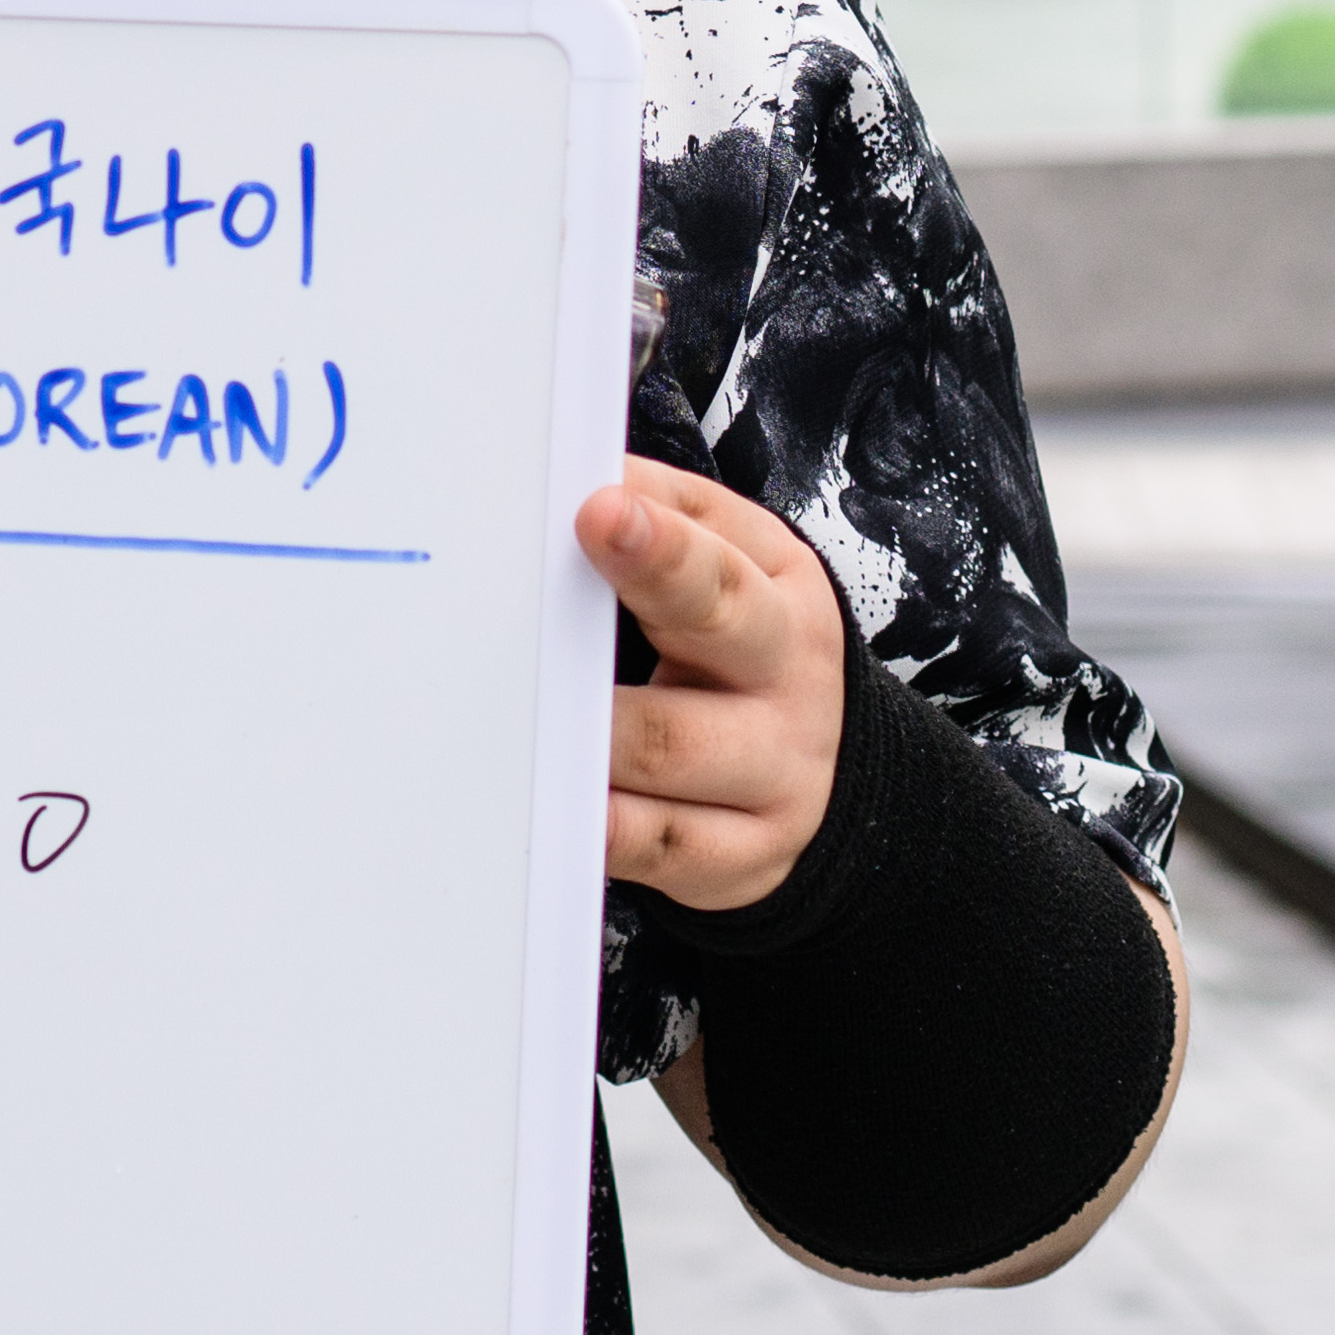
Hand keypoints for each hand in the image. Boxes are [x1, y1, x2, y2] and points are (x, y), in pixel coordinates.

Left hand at [579, 455, 839, 912]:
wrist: (819, 771)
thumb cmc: (739, 650)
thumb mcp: (733, 569)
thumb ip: (664, 516)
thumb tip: (576, 476)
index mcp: (781, 598)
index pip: (723, 565)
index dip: (661, 543)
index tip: (597, 514)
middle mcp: (787, 683)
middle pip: (715, 643)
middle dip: (633, 619)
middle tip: (552, 604)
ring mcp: (771, 777)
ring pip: (667, 751)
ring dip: (587, 727)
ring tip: (514, 707)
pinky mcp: (737, 858)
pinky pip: (653, 843)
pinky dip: (594, 823)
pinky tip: (541, 802)